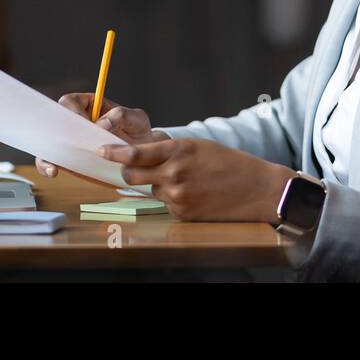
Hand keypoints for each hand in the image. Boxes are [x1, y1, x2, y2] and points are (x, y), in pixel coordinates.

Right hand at [34, 93, 169, 177]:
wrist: (143, 157)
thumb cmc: (138, 132)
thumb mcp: (137, 119)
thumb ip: (122, 115)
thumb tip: (101, 124)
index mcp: (89, 105)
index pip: (71, 102)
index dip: (72, 110)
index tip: (81, 123)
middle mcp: (76, 122)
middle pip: (53, 120)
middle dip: (52, 131)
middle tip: (65, 143)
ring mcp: (70, 142)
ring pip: (48, 143)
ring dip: (46, 152)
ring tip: (53, 165)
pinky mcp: (69, 160)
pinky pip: (52, 161)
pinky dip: (48, 165)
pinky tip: (54, 171)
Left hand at [95, 137, 295, 222]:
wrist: (257, 189)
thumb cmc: (229, 163)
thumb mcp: (198, 146)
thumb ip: (169, 148)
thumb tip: (140, 151)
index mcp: (179, 150)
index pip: (135, 153)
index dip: (114, 152)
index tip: (102, 150)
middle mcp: (175, 174)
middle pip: (132, 174)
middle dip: (128, 170)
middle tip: (132, 166)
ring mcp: (178, 196)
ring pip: (151, 189)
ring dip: (159, 184)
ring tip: (186, 180)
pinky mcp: (182, 214)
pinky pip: (166, 205)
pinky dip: (173, 199)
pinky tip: (194, 194)